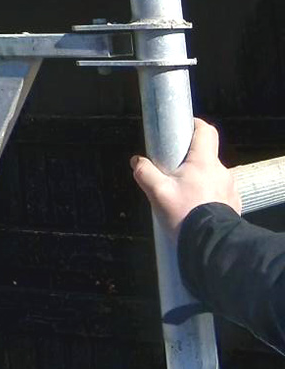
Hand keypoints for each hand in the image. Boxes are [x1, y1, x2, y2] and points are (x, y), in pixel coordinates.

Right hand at [131, 118, 241, 235]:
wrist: (212, 243)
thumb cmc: (186, 214)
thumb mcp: (158, 193)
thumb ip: (145, 173)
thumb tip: (136, 161)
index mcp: (204, 162)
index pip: (206, 131)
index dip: (195, 124)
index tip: (183, 127)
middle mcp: (221, 171)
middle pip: (205, 155)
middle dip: (188, 160)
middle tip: (171, 172)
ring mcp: (229, 187)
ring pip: (211, 175)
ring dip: (197, 179)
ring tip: (181, 195)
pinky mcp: (233, 202)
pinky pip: (218, 191)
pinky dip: (206, 194)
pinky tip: (194, 207)